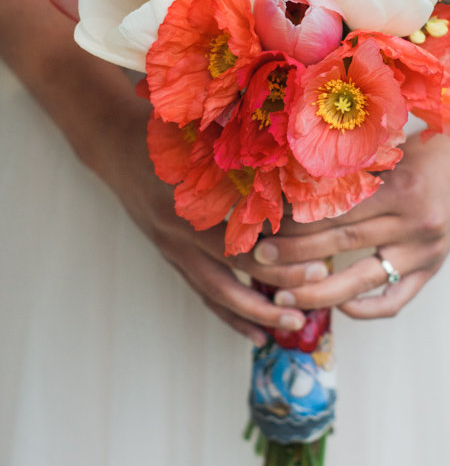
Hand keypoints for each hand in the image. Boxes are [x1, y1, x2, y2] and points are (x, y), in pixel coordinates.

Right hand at [95, 94, 311, 345]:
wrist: (115, 144)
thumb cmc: (166, 134)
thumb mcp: (200, 141)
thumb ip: (243, 157)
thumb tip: (298, 171)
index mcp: (187, 210)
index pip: (240, 250)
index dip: (280, 263)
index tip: (318, 266)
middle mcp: (178, 237)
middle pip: (230, 280)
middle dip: (272, 297)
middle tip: (311, 305)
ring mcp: (173, 250)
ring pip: (216, 294)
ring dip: (254, 314)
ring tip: (291, 327)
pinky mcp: (174, 256)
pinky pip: (204, 293)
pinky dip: (231, 314)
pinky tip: (257, 331)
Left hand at [249, 132, 449, 318]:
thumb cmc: (424, 149)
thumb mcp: (388, 152)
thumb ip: (350, 172)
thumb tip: (292, 188)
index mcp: (402, 188)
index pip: (337, 212)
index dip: (297, 222)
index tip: (265, 226)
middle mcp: (416, 223)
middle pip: (344, 244)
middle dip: (295, 256)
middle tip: (259, 259)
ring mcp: (426, 251)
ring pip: (363, 279)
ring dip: (318, 292)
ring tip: (282, 297)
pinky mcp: (433, 268)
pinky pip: (396, 299)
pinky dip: (366, 309)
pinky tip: (339, 308)